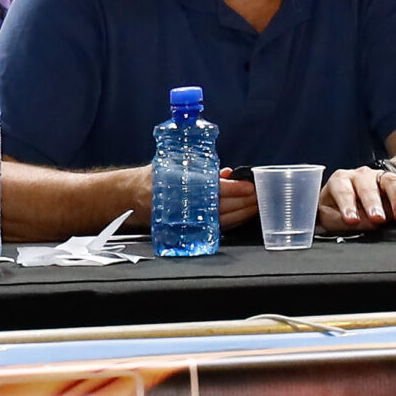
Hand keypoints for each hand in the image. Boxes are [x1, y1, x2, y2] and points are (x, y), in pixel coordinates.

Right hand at [135, 166, 258, 227]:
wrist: (133, 196)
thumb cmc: (158, 176)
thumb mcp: (178, 165)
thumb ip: (204, 169)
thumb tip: (227, 173)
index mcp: (182, 186)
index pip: (214, 190)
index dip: (234, 189)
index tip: (249, 186)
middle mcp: (184, 205)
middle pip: (221, 207)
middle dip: (244, 202)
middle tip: (261, 196)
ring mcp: (185, 220)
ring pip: (220, 221)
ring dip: (242, 214)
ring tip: (257, 206)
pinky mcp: (187, 230)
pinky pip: (214, 228)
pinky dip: (231, 222)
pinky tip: (243, 216)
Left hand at [317, 164, 395, 232]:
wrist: (356, 199)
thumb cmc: (338, 210)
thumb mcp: (330, 216)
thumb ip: (339, 221)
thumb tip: (362, 224)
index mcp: (340, 180)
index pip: (343, 190)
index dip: (347, 206)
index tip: (351, 220)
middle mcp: (362, 175)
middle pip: (368, 186)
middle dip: (373, 203)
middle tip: (378, 219)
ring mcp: (382, 177)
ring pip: (392, 183)